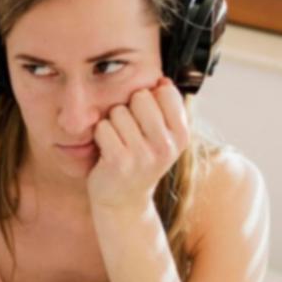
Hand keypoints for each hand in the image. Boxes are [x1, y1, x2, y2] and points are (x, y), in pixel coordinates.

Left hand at [86, 76, 190, 213]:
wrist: (124, 200)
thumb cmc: (141, 160)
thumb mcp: (163, 136)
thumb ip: (166, 108)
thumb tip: (163, 80)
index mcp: (181, 135)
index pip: (165, 91)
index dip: (149, 98)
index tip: (147, 118)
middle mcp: (166, 146)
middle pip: (141, 96)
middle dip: (129, 108)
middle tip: (129, 131)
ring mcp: (143, 155)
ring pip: (119, 111)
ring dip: (113, 123)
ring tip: (119, 142)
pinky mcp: (119, 162)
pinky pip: (103, 127)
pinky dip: (100, 135)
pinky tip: (107, 150)